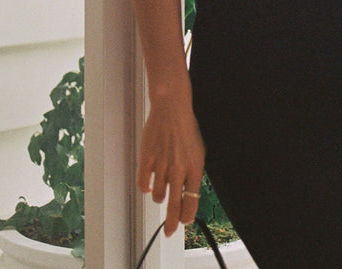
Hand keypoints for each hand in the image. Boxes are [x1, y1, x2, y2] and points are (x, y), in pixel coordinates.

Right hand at [137, 93, 205, 235]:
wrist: (172, 108)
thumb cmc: (185, 129)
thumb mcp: (197, 152)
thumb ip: (193, 175)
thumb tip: (187, 197)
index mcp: (195, 168)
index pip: (192, 202)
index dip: (187, 216)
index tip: (184, 221)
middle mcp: (179, 169)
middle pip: (175, 206)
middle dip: (173, 223)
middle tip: (170, 232)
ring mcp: (162, 165)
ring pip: (158, 196)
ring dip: (159, 194)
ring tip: (162, 180)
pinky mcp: (147, 160)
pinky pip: (143, 185)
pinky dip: (146, 186)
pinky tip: (150, 179)